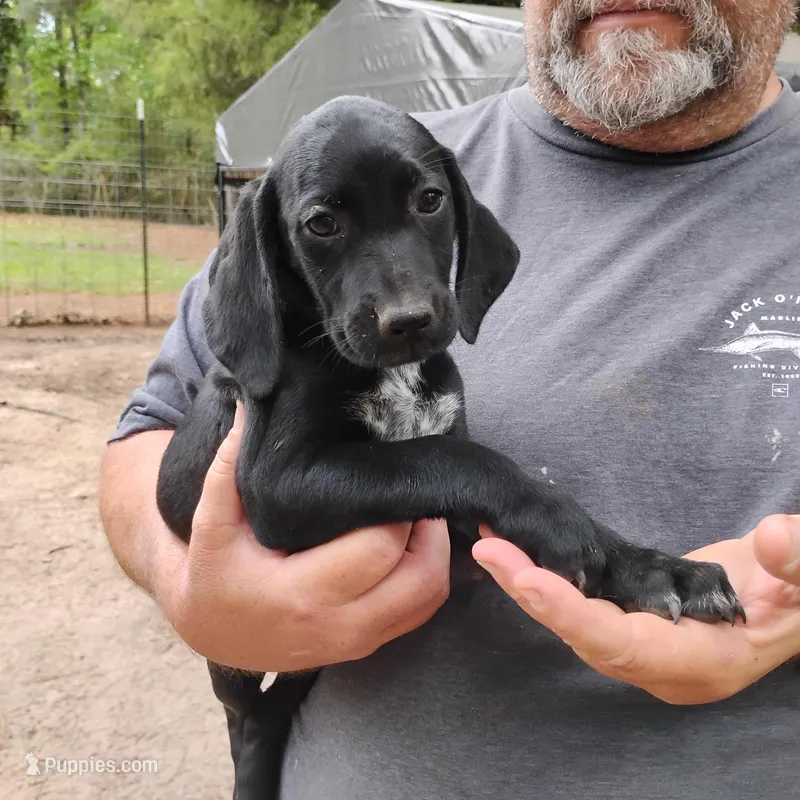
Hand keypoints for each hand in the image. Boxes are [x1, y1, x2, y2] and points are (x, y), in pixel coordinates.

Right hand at [155, 403, 450, 672]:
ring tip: (414, 515)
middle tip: (411, 494)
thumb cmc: (215, 575)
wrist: (213, 635)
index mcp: (301, 592)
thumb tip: (246, 408)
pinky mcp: (368, 645)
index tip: (389, 479)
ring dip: (436, 552)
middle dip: (427, 528)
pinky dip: (429, 575)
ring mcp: (358, 641)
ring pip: (430, 596)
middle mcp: (339, 624)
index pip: (378, 550)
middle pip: (420, 575)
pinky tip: (411, 545)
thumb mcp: (210, 523)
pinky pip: (421, 611)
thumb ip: (227, 467)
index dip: (395, 512)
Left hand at [472, 517, 799, 703]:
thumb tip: (772, 538)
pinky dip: (548, 581)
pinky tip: (521, 551)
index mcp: (699, 662)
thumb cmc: (798, 598)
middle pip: (583, 635)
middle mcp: (658, 664)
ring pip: (574, 622)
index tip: (529, 582)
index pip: (623, 644)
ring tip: (492, 543)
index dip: (573, 615)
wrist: (788, 609)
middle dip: (532, 594)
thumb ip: (795, 565)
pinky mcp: (632, 624)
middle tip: (490, 549)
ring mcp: (642, 647)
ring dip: (530, 585)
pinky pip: (581, 607)